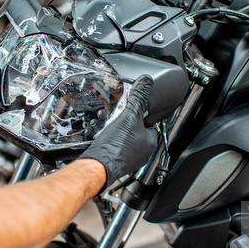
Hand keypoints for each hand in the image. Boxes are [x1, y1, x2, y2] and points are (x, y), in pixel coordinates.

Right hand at [81, 75, 156, 189]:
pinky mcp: (116, 161)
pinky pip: (116, 147)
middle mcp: (142, 152)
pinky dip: (111, 141)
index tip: (134, 108)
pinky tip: (104, 137)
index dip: (142, 114)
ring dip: (118, 131)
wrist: (97, 165)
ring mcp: (129, 158)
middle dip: (128, 122)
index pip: (151, 123)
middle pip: (137, 130)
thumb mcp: (130, 115)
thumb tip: (146, 82)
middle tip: (119, 116)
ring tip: (111, 126)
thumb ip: (139, 98)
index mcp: (151, 142)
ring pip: (126, 139)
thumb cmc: (116, 146)